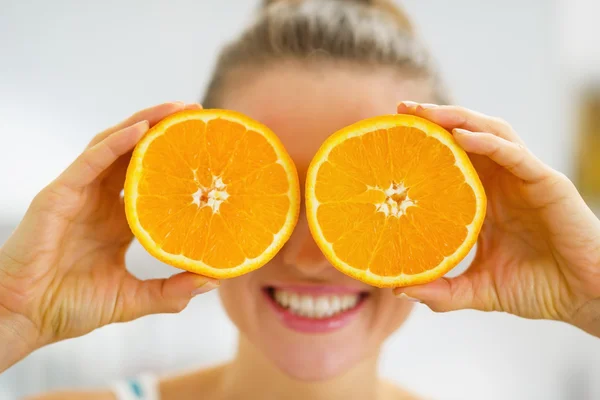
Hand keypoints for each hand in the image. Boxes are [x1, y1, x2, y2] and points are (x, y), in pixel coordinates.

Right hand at [0, 102, 218, 370]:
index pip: (152, 181)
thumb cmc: (70, 307)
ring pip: (114, 145)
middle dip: (164, 132)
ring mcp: (80, 193)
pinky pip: (91, 160)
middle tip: (196, 116)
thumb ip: (170, 291)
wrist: (25, 318)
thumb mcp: (132, 298)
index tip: (208, 153)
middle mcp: (101, 201)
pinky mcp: (60, 194)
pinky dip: (116, 142)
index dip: (177, 165)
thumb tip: (210, 280)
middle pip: (135, 154)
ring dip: (145, 123)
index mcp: (118, 221)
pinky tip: (143, 128)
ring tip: (177, 110)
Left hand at [394, 102, 599, 336]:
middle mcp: (503, 181)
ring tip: (425, 112)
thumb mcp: (479, 289)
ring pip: (490, 133)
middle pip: (467, 135)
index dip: (424, 144)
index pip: (451, 159)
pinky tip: (461, 136)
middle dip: (435, 118)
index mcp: (485, 198)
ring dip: (458, 118)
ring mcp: (524, 178)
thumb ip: (443, 292)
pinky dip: (488, 141)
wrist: (584, 299)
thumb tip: (399, 290)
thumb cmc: (537, 289)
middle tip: (402, 109)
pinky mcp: (546, 183)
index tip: (391, 135)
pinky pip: (514, 154)